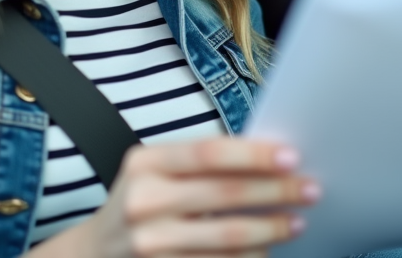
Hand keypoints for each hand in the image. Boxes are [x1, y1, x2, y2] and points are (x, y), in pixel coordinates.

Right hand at [32, 138, 318, 257]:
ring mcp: (147, 244)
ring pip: (226, 238)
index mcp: (145, 163)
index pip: (209, 154)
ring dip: (270, 230)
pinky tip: (267, 251)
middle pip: (224, 195)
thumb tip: (271, 159)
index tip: (292, 157)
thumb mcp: (155, 172)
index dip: (254, 155)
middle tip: (310, 189)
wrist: (90, 256)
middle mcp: (143, 202)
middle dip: (275, 192)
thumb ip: (200, 165)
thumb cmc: (140, 204)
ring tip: (297, 222)